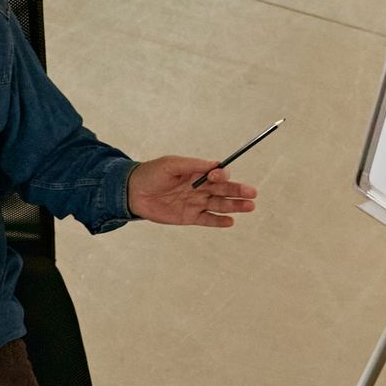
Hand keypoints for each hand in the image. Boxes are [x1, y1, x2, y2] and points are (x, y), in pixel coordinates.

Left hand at [126, 155, 258, 227]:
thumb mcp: (171, 165)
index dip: (221, 175)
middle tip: (253, 193)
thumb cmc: (152, 174)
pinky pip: (207, 219)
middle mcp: (200, 188)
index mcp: (197, 172)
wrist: (132, 193)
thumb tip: (216, 165)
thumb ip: (193, 166)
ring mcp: (195, 203)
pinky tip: (230, 221)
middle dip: (238, 191)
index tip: (215, 176)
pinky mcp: (189, 217)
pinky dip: (218, 221)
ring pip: (219, 204)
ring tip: (249, 207)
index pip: (217, 174)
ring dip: (235, 206)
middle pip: (224, 190)